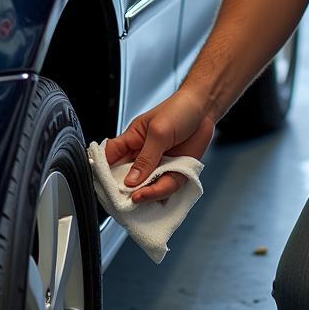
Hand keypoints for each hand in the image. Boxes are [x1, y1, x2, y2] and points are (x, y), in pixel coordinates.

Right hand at [104, 89, 213, 204]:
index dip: (104, 169)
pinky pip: (166, 186)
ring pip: (147, 184)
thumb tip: (131, 180)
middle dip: (125, 189)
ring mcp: (159, 164)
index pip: (111, 155)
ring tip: (139, 198)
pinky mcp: (174, 171)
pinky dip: (162, 192)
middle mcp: (143, 154)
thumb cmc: (179, 110)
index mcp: (132, 139)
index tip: (103, 185)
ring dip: (145, 192)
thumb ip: (145, 158)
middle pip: (128, 176)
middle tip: (123, 199)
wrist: (205, 110)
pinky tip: (157, 195)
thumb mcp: (159, 132)